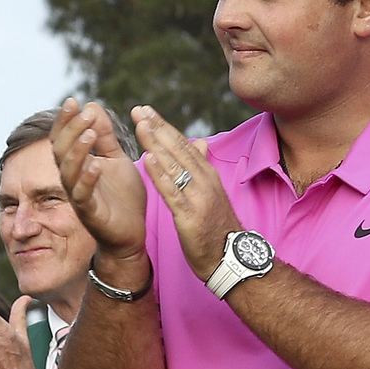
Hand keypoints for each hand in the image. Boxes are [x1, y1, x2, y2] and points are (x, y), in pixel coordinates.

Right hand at [53, 97, 149, 288]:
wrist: (132, 231)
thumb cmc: (123, 196)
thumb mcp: (116, 159)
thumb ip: (105, 136)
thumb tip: (92, 107)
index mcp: (78, 165)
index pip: (63, 138)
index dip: (65, 120)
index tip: (73, 101)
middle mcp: (72, 179)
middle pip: (60, 151)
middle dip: (69, 130)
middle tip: (81, 112)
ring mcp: (79, 196)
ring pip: (68, 172)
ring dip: (77, 151)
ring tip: (90, 134)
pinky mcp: (90, 213)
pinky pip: (83, 195)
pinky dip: (88, 179)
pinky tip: (97, 165)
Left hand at [130, 107, 231, 275]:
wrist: (230, 259)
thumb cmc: (216, 227)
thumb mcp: (211, 193)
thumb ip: (202, 167)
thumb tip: (201, 142)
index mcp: (206, 175)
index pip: (182, 144)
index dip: (163, 126)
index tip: (146, 110)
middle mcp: (204, 181)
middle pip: (178, 149)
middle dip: (157, 128)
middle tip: (139, 109)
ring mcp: (198, 198)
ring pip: (175, 165)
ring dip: (156, 143)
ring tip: (140, 125)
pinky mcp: (190, 216)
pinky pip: (173, 192)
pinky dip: (161, 174)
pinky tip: (148, 160)